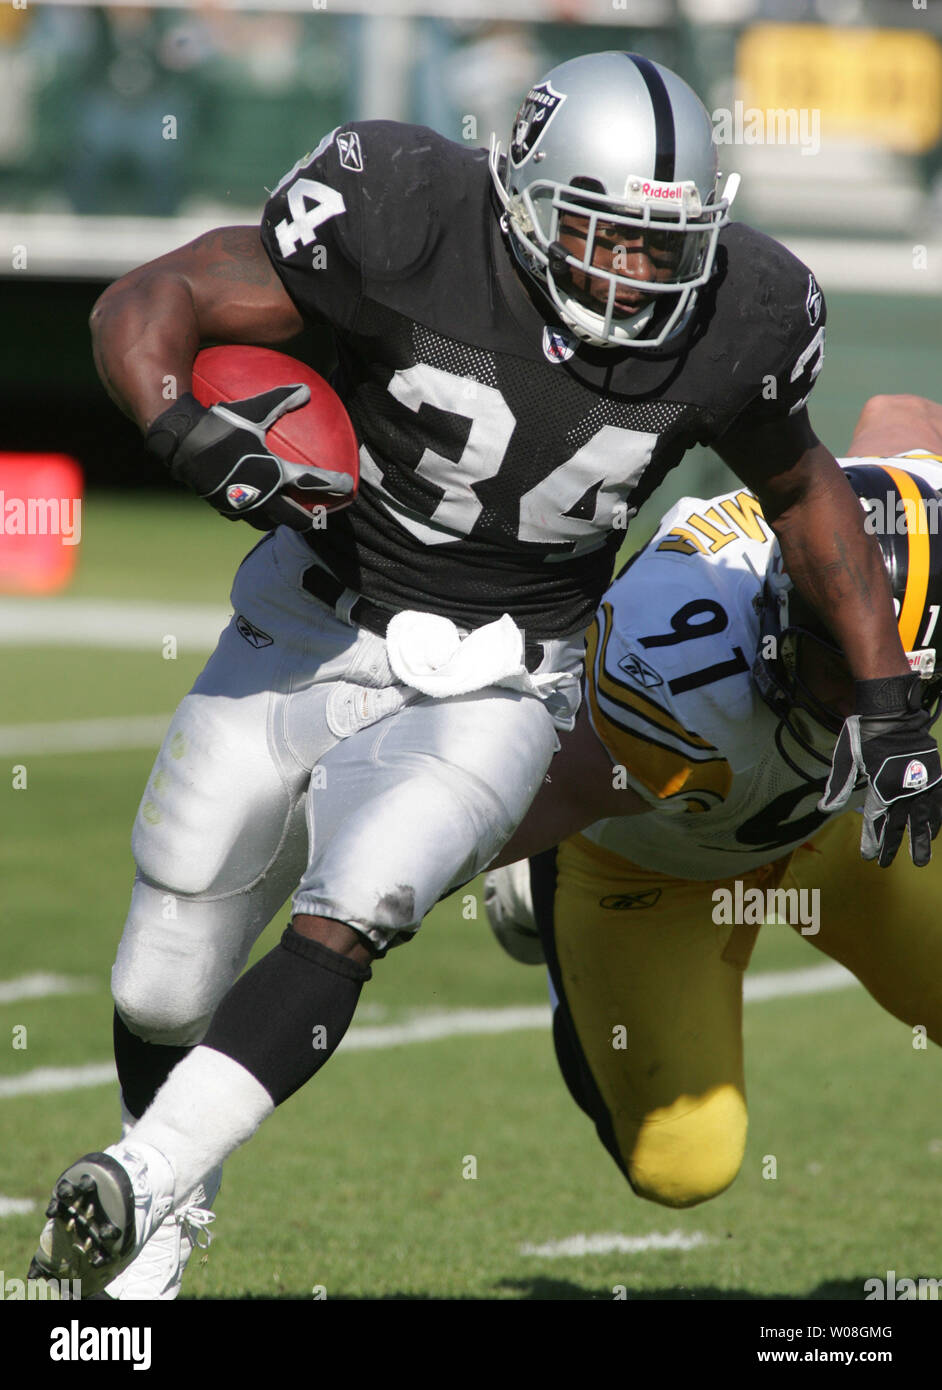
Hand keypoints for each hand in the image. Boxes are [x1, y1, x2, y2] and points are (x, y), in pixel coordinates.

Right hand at [146, 388, 353, 530]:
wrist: (180, 444)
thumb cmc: (218, 424)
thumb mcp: (252, 410)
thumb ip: (281, 400)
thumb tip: (306, 389)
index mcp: (274, 473)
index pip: (314, 483)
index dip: (334, 486)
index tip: (348, 487)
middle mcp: (262, 496)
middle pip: (296, 518)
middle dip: (312, 518)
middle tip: (323, 515)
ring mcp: (243, 506)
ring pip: (270, 522)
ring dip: (283, 519)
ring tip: (290, 514)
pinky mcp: (225, 508)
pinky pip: (246, 516)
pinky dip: (256, 513)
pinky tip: (256, 504)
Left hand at [818, 674, 941, 865]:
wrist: (893, 711)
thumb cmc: (865, 734)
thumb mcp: (846, 758)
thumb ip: (839, 786)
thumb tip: (824, 809)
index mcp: (881, 787)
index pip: (875, 821)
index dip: (872, 840)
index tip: (869, 857)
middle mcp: (903, 789)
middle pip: (897, 825)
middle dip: (892, 847)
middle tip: (887, 865)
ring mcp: (921, 782)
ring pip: (922, 819)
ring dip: (920, 841)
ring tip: (920, 859)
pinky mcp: (934, 774)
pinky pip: (938, 802)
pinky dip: (937, 819)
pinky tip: (935, 832)